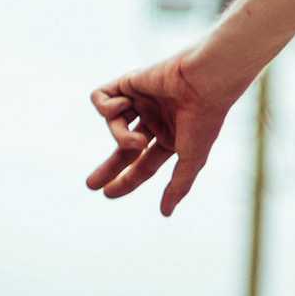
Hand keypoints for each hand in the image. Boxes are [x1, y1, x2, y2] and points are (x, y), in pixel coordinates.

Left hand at [86, 50, 234, 215]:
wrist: (203, 82)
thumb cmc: (203, 121)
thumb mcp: (191, 159)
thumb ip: (178, 186)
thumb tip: (166, 213)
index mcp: (170, 138)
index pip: (143, 164)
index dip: (126, 180)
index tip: (107, 193)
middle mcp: (153, 120)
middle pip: (122, 148)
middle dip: (108, 167)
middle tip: (90, 185)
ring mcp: (139, 101)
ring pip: (113, 124)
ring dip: (119, 135)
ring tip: (135, 139)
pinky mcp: (127, 83)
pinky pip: (101, 98)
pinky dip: (105, 106)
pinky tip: (122, 105)